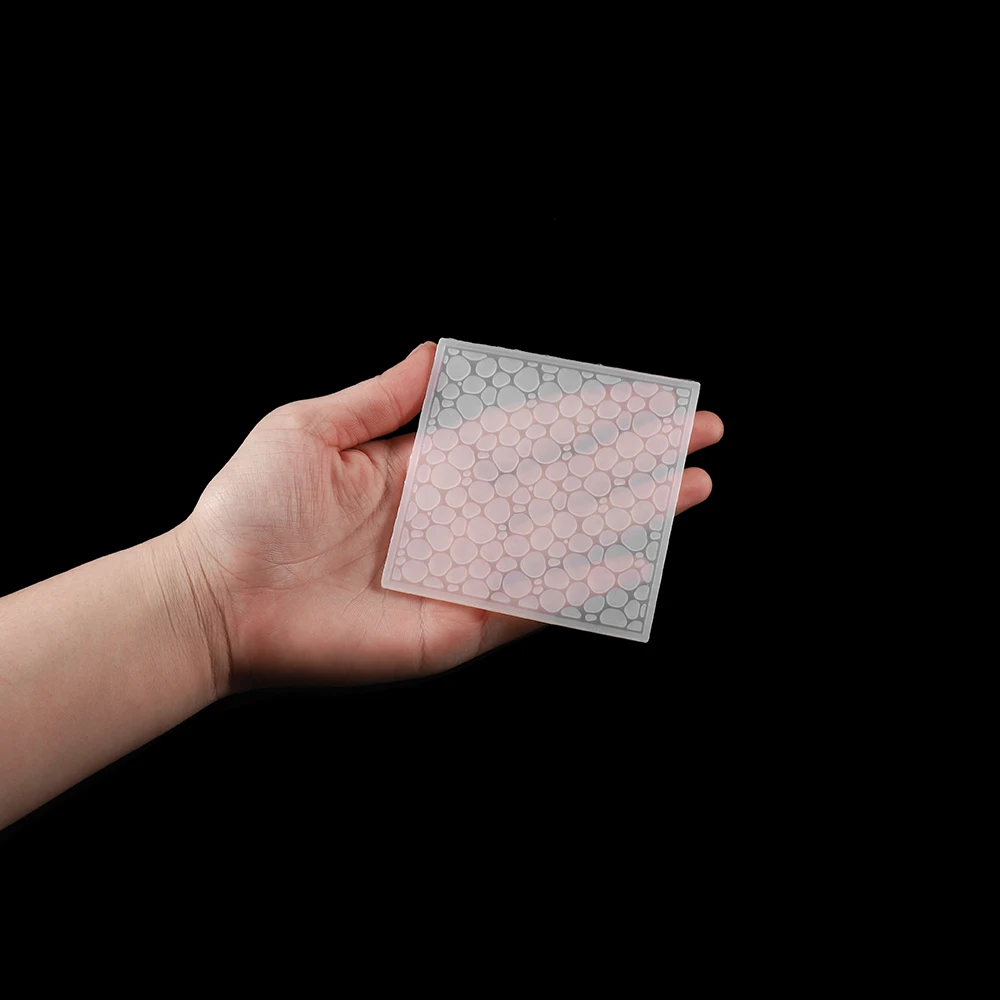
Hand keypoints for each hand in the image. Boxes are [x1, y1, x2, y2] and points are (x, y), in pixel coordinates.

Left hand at [173, 343, 723, 690]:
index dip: (590, 414)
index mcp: (432, 467)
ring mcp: (463, 573)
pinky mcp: (457, 626)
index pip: (531, 434)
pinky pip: (532, 600)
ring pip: (564, 536)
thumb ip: (389, 394)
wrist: (213, 595)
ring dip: (630, 513)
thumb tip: (446, 351)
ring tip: (690, 490)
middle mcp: (459, 518)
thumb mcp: (316, 427)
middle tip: (700, 438)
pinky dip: (583, 580)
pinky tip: (632, 557)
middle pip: (565, 481)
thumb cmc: (250, 508)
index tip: (647, 399)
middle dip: (633, 459)